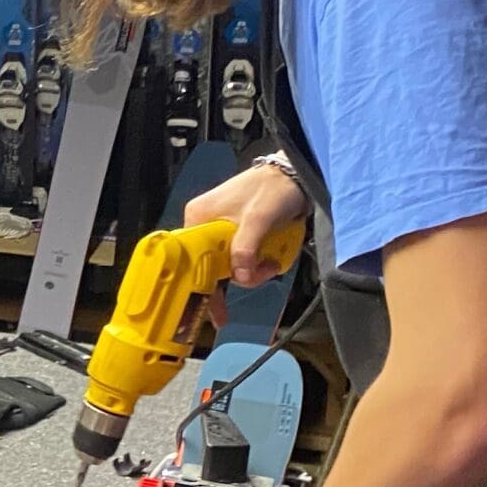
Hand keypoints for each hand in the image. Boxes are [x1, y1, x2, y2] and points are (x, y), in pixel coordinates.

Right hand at [185, 162, 309, 288]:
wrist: (295, 174)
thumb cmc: (272, 191)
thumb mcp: (258, 219)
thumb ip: (246, 249)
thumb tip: (240, 278)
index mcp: (197, 218)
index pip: (192, 260)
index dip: (203, 285)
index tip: (216, 311)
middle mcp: (203, 225)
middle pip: (212, 264)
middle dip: (239, 275)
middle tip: (265, 271)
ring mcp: (219, 229)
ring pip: (229, 263)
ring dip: (252, 269)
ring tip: (273, 262)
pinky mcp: (235, 232)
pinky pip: (239, 256)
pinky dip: (254, 262)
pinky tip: (270, 259)